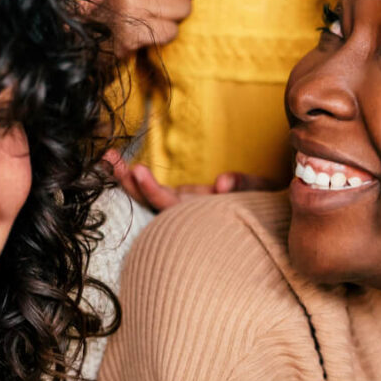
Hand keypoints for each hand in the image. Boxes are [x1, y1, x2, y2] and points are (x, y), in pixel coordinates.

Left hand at [106, 150, 279, 212]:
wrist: (270, 220)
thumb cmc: (265, 209)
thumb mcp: (260, 193)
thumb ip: (245, 185)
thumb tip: (223, 181)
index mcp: (199, 215)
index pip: (169, 206)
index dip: (152, 191)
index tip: (137, 171)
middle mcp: (187, 214)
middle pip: (150, 203)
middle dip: (129, 183)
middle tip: (110, 161)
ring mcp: (184, 208)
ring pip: (149, 197)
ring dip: (128, 180)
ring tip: (109, 160)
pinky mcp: (185, 200)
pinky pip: (156, 191)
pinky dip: (138, 179)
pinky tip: (123, 166)